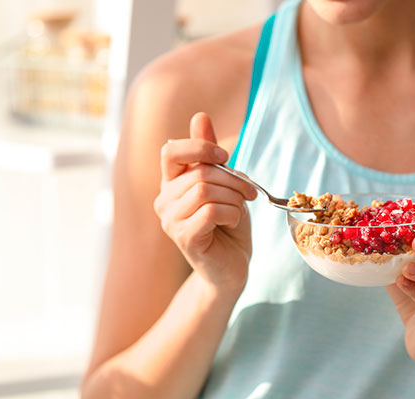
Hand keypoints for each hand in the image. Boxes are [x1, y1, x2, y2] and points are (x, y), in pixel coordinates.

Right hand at [154, 112, 256, 295]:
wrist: (232, 267)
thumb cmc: (228, 225)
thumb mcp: (224, 185)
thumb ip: (209, 155)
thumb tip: (200, 116)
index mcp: (171, 183)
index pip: (171, 150)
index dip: (199, 146)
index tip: (225, 156)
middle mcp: (164, 200)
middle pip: (199, 172)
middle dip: (233, 180)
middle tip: (250, 193)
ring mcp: (170, 221)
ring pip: (206, 190)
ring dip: (234, 199)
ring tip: (239, 211)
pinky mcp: (183, 238)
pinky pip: (211, 211)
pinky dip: (231, 213)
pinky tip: (232, 223)